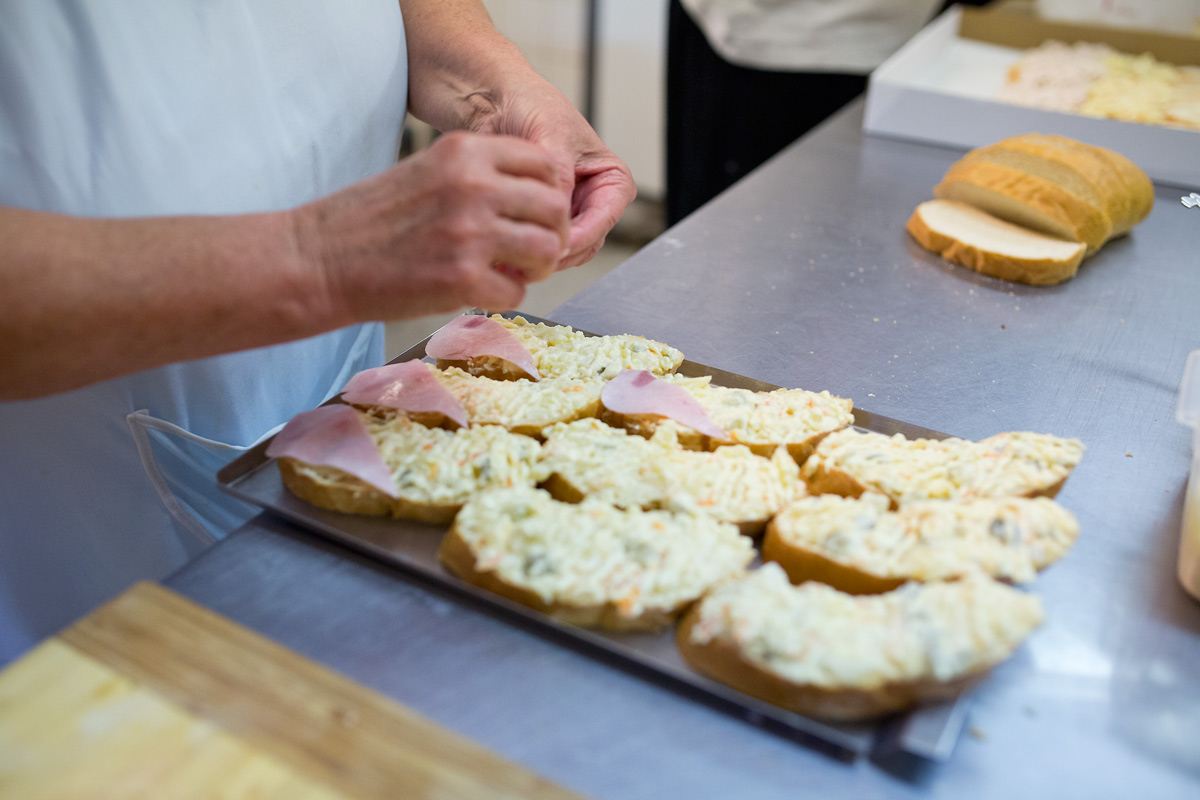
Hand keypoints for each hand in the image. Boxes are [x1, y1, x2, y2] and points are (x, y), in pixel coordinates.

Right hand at [294, 132, 568, 319]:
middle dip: (551, 234)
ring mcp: (470, 232)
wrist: (317, 260)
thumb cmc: (368, 221)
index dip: (550, 195)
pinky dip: (505, 297)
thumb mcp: (427, 173)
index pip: (544, 165)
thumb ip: (479, 178)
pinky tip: (480, 292)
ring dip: (537, 268)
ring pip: (546, 250)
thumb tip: (533, 201)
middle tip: (531, 252)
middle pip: (555, 208)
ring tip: (513, 273)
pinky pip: (517, 292)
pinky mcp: (462, 277)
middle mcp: (473, 185)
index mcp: (465, 152)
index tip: (536, 215)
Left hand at [479, 77, 636, 268]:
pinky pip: (539, 245)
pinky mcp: (540, 219)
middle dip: (556, 251)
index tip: (553, 244)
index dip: (578, 236)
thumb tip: (559, 213)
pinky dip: (524, 251)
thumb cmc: (531, 105)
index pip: (603, 219)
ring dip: (539, 255)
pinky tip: (506, 252)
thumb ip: (560, 175)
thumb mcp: (552, 135)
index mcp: (611, 180)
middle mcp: (593, 200)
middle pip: (585, 243)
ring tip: (514, 257)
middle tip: (528, 259)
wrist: (495, 103)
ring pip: (563, 251)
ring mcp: (568, 213)